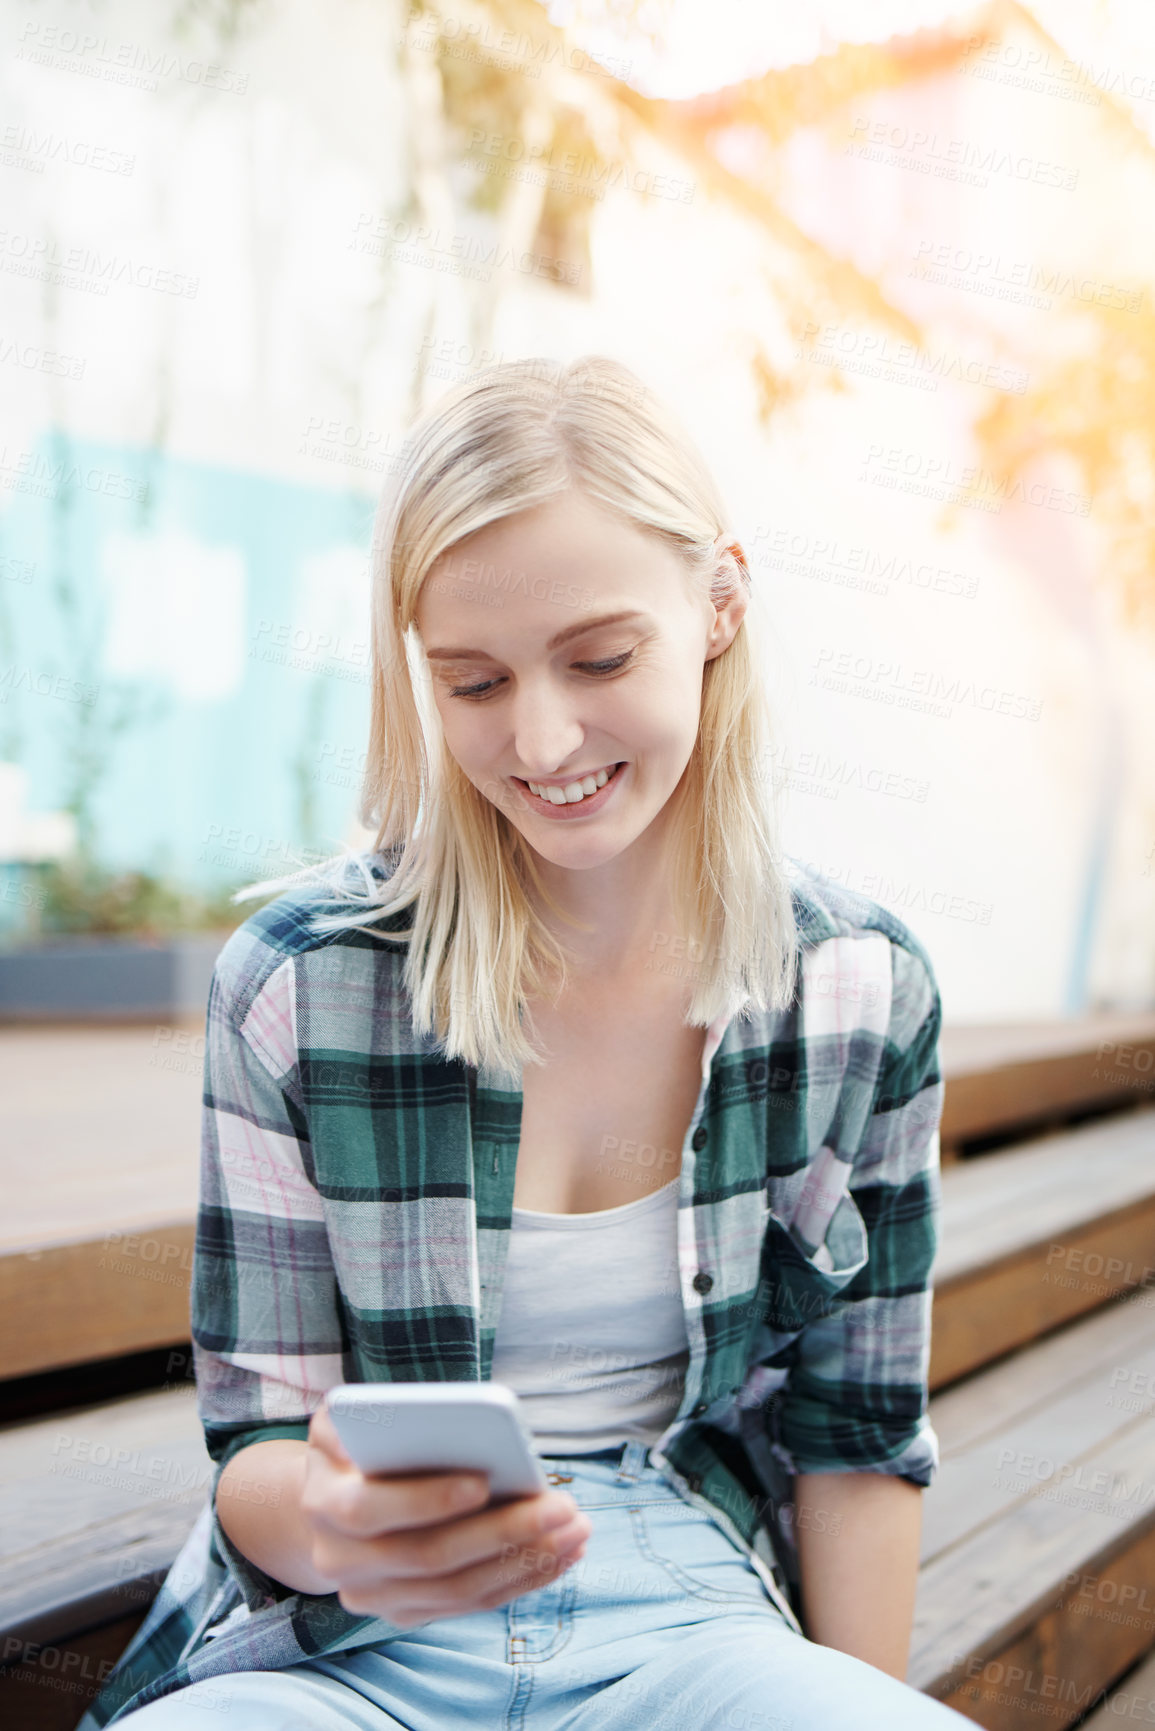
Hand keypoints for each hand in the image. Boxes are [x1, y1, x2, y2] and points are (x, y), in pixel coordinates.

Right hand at [299, 1402, 591, 1626]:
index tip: (484, 1480)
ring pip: (457, 1590)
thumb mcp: (350, 1417)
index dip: (425, 1499)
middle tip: (563, 1507)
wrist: (330, 1501)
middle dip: (502, 1531)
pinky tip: (561, 1555)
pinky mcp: (404, 1613)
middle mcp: (340, 1561)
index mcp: (322, 1501)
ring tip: (576, 1530)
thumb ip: (374, 1415)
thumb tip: (427, 1420)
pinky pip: (469, 1605)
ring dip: (524, 1561)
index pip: (369, 1509)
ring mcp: (372, 1596)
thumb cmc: (355, 1443)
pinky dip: (520, 1581)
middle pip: (428, 1557)